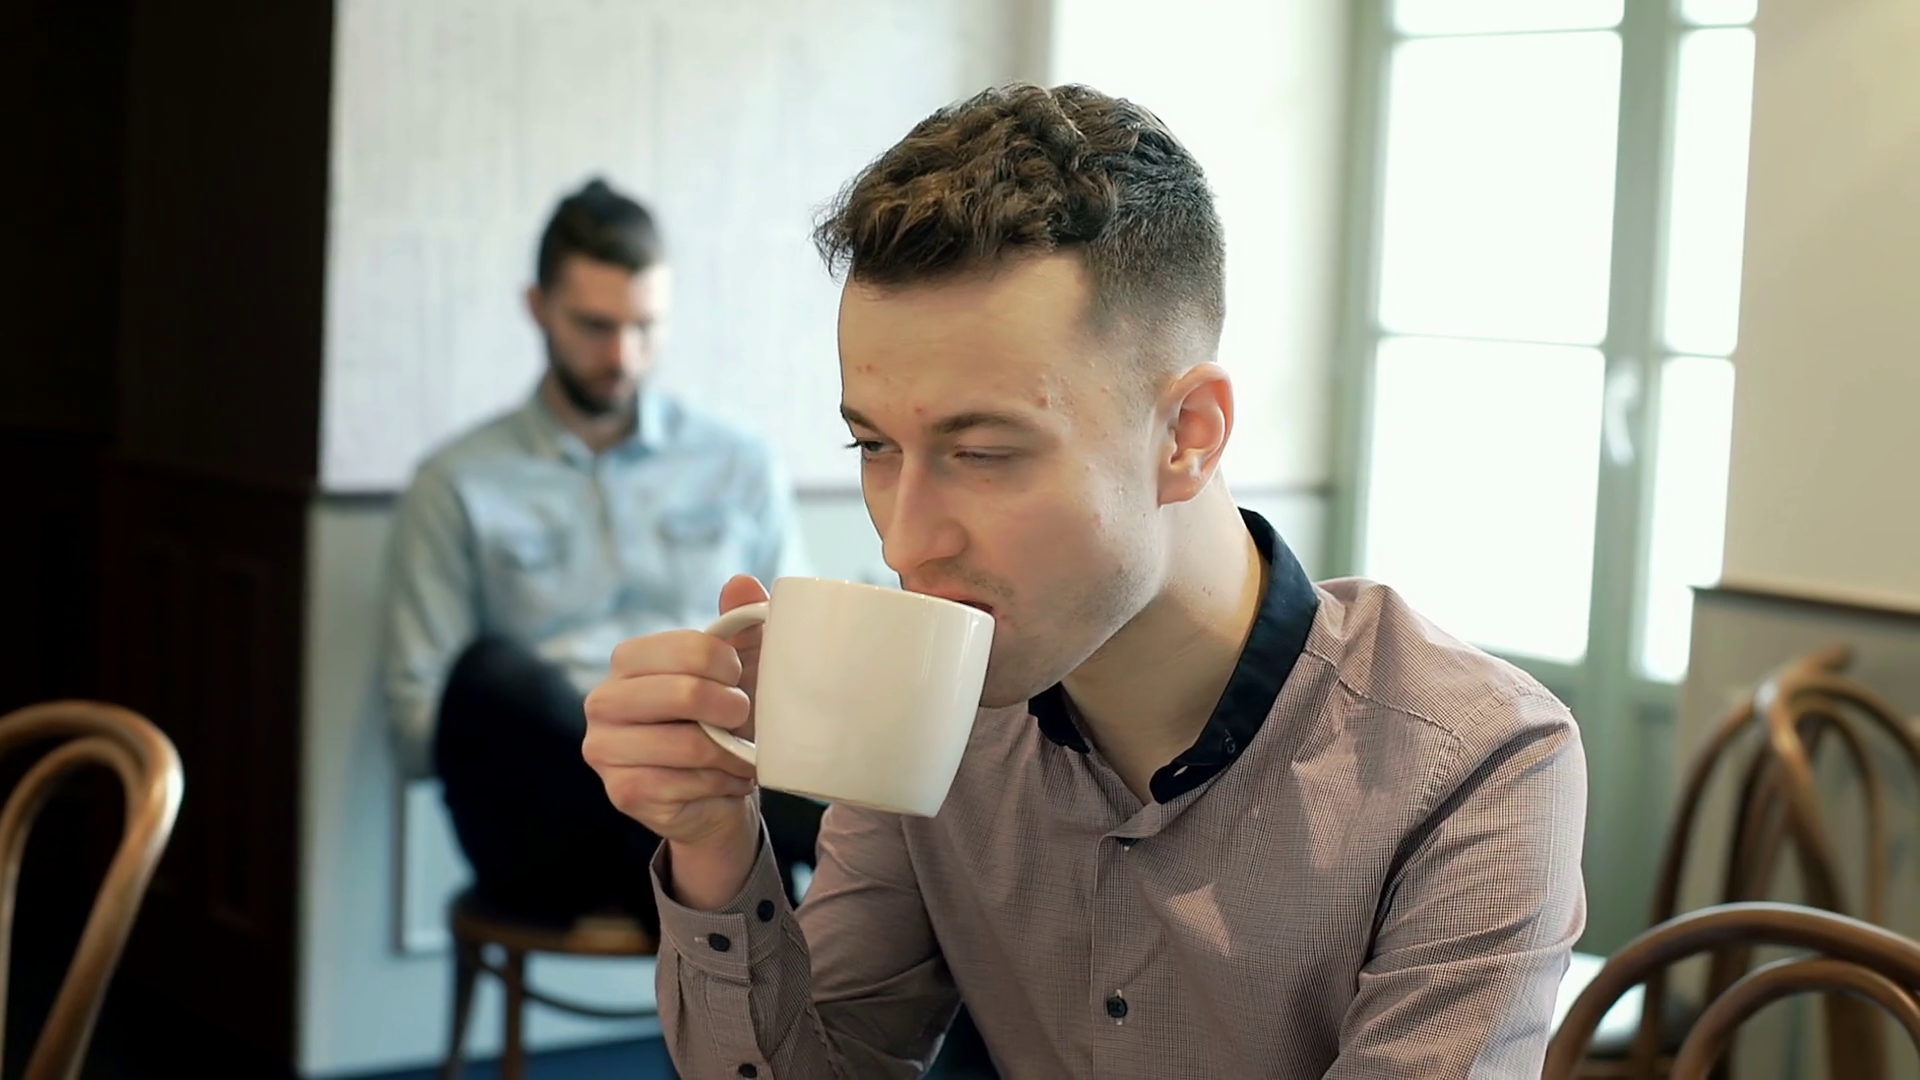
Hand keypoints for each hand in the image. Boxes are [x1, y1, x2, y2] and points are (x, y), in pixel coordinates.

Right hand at [583, 576, 768, 888]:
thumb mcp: (738, 666)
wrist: (716, 788)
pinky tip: (724, 782)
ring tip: (742, 755)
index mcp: (627, 659)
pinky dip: (721, 785)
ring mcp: (605, 749)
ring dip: (732, 755)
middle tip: (745, 720)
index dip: (729, 665)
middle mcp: (603, 700)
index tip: (739, 680)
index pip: (689, 648)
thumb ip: (741, 622)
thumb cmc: (723, 718)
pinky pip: (687, 785)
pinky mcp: (622, 792)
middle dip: (733, 709)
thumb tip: (742, 582)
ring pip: (690, 745)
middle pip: (686, 693)